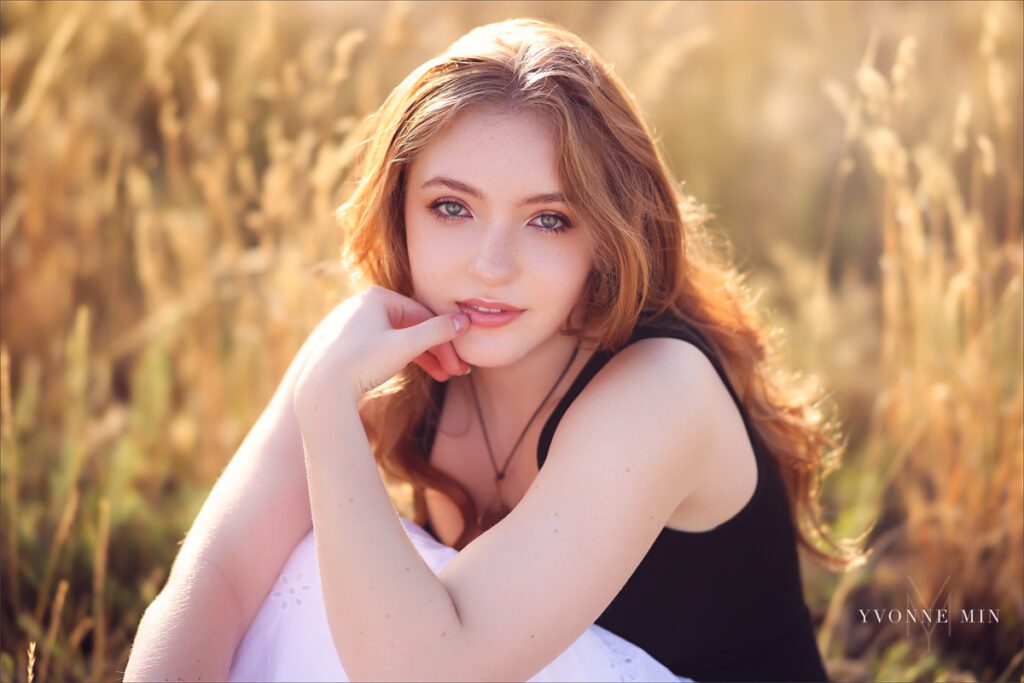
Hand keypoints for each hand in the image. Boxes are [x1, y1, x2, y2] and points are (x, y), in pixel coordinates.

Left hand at [292, 286, 471, 412]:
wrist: (322, 388)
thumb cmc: (363, 362)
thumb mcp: (407, 346)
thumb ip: (438, 331)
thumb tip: (466, 320)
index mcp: (377, 296)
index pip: (424, 315)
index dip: (446, 339)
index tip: (459, 361)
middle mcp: (364, 305)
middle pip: (413, 326)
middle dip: (438, 350)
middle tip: (455, 371)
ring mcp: (355, 324)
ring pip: (400, 338)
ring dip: (424, 357)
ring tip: (442, 376)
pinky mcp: (349, 343)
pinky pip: (385, 346)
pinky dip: (404, 359)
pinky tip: (418, 372)